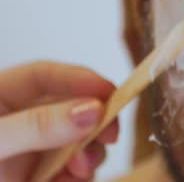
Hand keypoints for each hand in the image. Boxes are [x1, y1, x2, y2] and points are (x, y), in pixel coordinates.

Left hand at [0, 61, 118, 181]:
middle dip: (96, 121)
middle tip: (110, 133)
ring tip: (79, 169)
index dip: (80, 78)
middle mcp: (22, 122)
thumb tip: (92, 109)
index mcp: (0, 98)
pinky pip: (75, 173)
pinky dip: (80, 178)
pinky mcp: (42, 178)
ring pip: (81, 142)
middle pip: (74, 108)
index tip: (109, 91)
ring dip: (90, 153)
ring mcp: (32, 153)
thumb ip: (39, 125)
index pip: (44, 76)